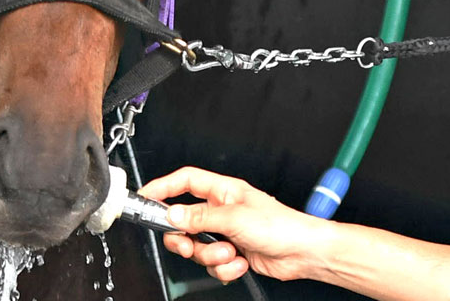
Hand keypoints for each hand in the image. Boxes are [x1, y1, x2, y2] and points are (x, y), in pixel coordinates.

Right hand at [138, 167, 328, 284]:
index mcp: (222, 190)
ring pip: (197, 246)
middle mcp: (221, 210)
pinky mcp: (232, 253)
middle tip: (187, 244)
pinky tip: (240, 262)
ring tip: (229, 253)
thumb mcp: (234, 217)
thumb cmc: (281, 225)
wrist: (304, 253)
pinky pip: (213, 263)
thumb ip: (200, 216)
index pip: (184, 181)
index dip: (163, 186)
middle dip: (185, 237)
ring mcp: (226, 232)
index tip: (146, 197)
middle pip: (184, 220)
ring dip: (211, 255)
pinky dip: (225, 267)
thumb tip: (173, 213)